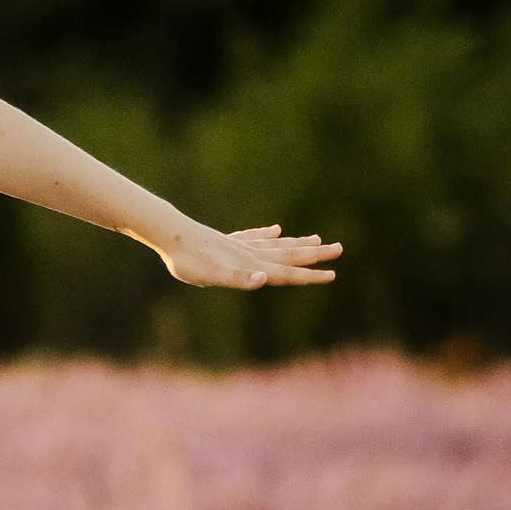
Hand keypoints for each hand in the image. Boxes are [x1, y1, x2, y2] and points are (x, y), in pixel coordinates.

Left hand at [151, 217, 339, 290]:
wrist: (171, 234)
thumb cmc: (189, 260)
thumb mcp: (213, 275)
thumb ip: (239, 279)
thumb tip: (264, 279)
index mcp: (251, 265)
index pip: (286, 273)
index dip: (309, 276)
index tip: (332, 274)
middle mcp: (250, 253)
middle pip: (289, 254)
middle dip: (314, 254)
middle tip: (339, 249)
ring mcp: (240, 245)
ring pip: (276, 245)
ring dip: (297, 244)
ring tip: (316, 238)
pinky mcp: (228, 241)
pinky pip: (254, 237)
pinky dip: (268, 235)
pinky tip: (276, 230)